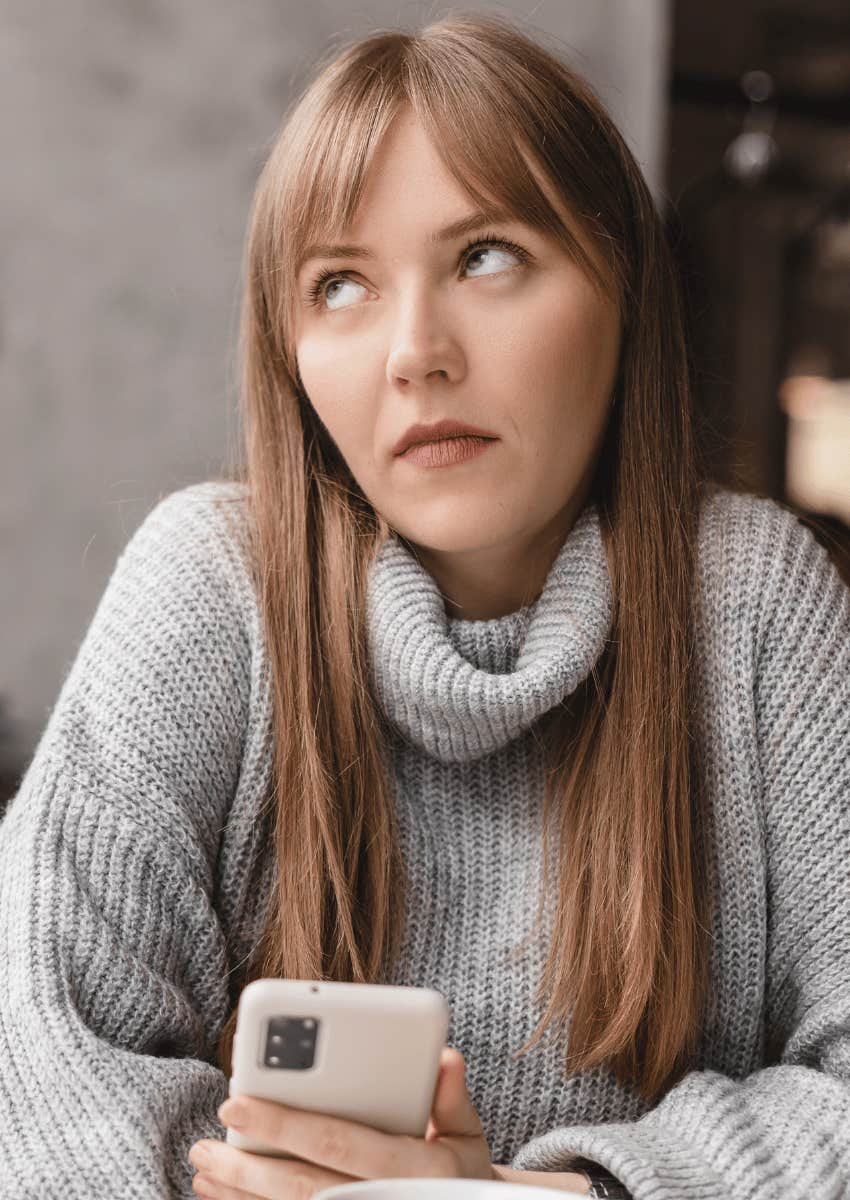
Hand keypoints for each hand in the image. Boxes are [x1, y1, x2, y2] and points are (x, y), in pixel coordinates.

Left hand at [188, 1046, 495, 1197]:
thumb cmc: (456, 1169)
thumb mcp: (467, 1134)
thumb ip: (453, 1098)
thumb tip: (445, 1057)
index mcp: (415, 1169)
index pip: (339, 1142)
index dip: (285, 1124)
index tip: (237, 1102)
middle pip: (303, 1187)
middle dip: (247, 1166)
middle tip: (203, 1144)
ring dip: (240, 1195)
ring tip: (203, 1169)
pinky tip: (224, 1196)